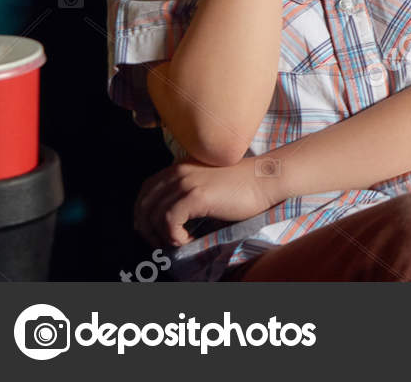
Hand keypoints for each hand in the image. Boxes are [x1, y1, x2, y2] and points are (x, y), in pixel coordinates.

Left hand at [133, 157, 278, 247]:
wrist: (267, 180)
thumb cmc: (243, 186)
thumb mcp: (208, 182)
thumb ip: (188, 190)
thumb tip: (168, 219)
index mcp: (179, 167)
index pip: (145, 192)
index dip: (143, 215)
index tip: (154, 232)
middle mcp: (178, 171)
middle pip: (144, 205)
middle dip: (147, 229)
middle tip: (163, 243)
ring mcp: (186, 182)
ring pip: (154, 216)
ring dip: (162, 236)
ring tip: (179, 242)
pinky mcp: (196, 195)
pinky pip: (169, 221)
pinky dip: (174, 236)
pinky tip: (188, 240)